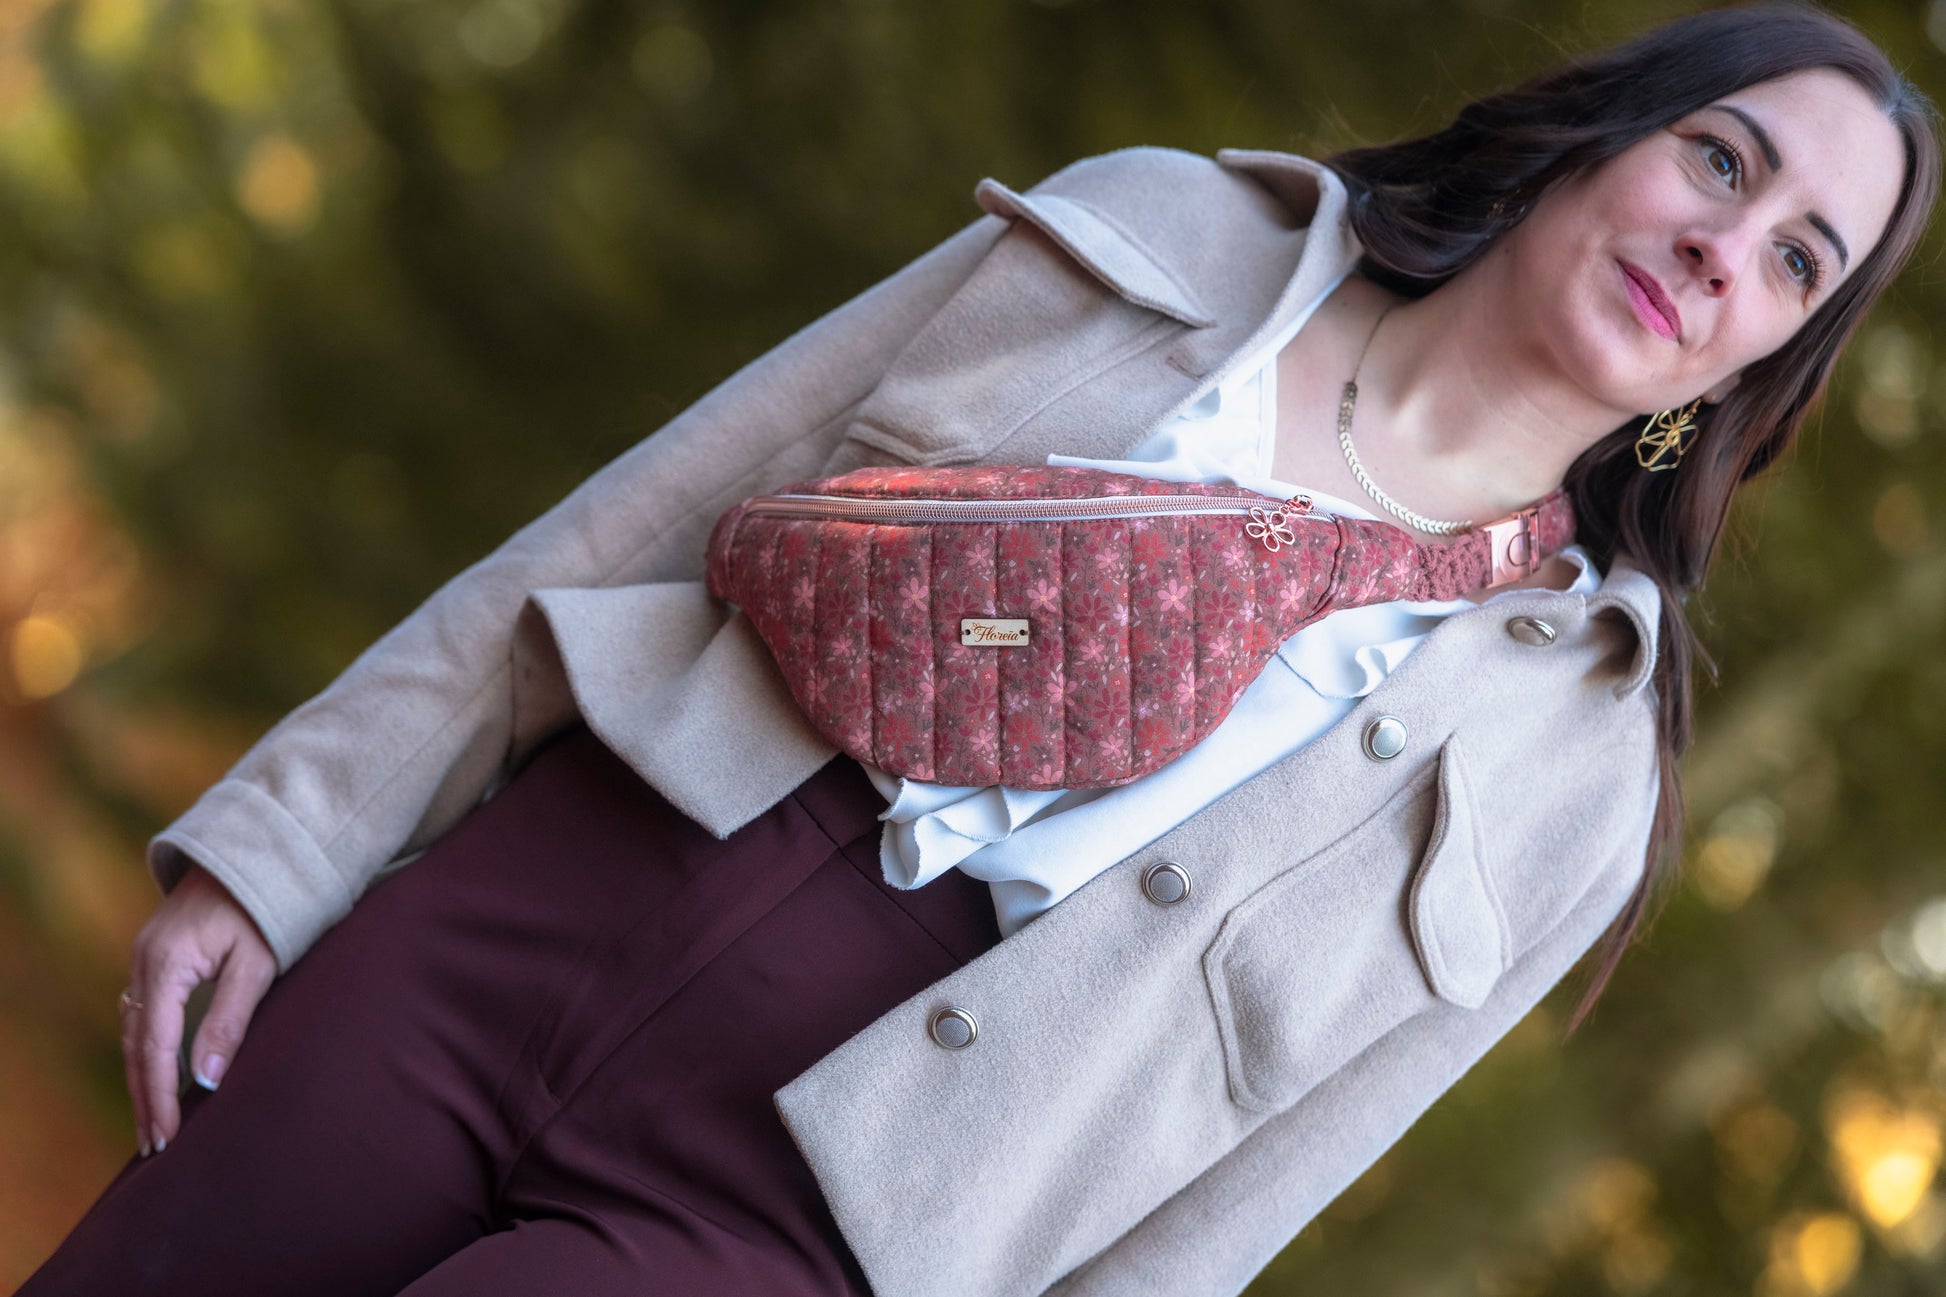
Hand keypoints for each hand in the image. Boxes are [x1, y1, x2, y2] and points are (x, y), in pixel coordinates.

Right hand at [121, 860, 276, 1155]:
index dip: (160, 1095)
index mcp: (166, 965)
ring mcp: (145, 958)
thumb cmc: (266, 905)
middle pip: (137, 1044)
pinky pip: (143, 1013)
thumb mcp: (256, 964)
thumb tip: (208, 1082)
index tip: (168, 1137)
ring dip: (143, 1076)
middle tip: (155, 1145)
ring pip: (136, 1031)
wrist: (257, 850)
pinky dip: (148, 1049)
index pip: (157, 1046)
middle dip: (144, 1096)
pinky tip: (158, 1074)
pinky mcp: (157, 956)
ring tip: (154, 1123)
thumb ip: (230, 1021)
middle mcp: (144, 962)